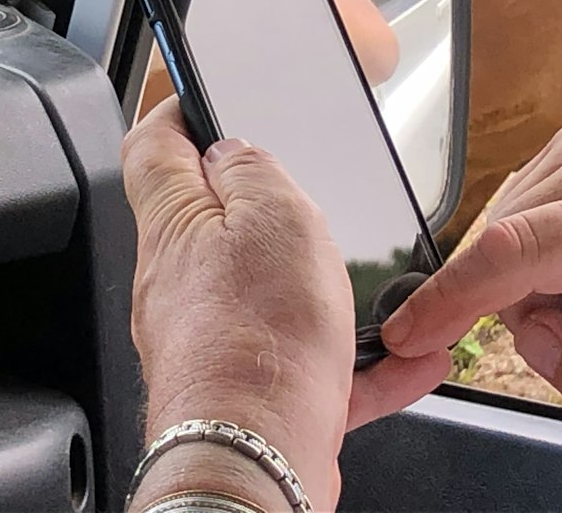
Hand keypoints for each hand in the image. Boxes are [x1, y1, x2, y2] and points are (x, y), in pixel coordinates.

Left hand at [122, 100, 449, 508]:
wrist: (256, 461)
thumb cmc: (255, 344)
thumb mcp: (274, 215)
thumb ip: (254, 170)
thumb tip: (233, 149)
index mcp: (174, 223)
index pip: (152, 148)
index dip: (178, 115)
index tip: (204, 100)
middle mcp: (179, 282)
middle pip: (212, 222)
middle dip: (268, 210)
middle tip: (317, 201)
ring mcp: (211, 341)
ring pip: (272, 297)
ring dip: (330, 291)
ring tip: (378, 287)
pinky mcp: (250, 395)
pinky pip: (311, 365)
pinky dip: (360, 361)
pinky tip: (409, 357)